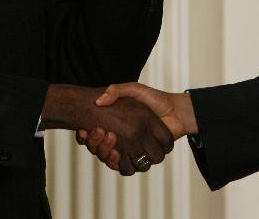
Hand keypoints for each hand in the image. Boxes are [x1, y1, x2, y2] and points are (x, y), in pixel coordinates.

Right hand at [41, 84, 173, 175]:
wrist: (175, 110)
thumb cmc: (154, 99)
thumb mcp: (133, 90)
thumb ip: (116, 90)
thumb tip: (98, 101)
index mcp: (116, 127)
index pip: (94, 137)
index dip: (87, 137)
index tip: (83, 129)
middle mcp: (120, 140)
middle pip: (98, 150)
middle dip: (94, 143)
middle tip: (98, 131)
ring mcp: (130, 151)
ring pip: (109, 160)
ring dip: (104, 152)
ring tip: (108, 137)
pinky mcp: (141, 158)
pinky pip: (126, 168)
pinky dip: (117, 162)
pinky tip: (115, 152)